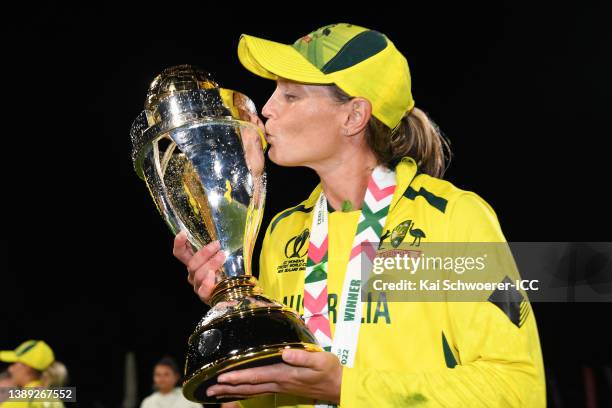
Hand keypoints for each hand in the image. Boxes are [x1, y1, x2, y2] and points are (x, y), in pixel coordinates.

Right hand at [173, 231, 225, 303]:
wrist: (235, 291)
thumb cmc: (228, 271)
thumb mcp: (222, 257)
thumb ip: (217, 248)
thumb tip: (220, 235)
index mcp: (194, 263)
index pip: (180, 253)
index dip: (179, 244)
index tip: (183, 233)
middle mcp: (193, 274)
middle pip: (191, 264)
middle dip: (204, 253)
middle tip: (217, 244)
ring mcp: (198, 286)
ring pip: (198, 275)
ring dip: (211, 263)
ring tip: (223, 256)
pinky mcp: (206, 297)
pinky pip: (202, 291)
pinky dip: (207, 282)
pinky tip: (214, 275)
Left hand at [206, 349, 342, 403]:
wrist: (340, 387)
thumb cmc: (330, 371)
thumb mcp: (320, 360)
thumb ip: (302, 356)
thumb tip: (284, 352)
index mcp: (285, 375)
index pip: (256, 376)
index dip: (238, 377)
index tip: (220, 377)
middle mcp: (279, 383)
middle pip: (249, 386)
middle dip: (228, 388)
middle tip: (208, 390)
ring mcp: (280, 388)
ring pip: (252, 391)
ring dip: (232, 392)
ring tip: (215, 393)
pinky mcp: (283, 388)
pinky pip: (258, 391)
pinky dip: (245, 392)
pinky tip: (237, 392)